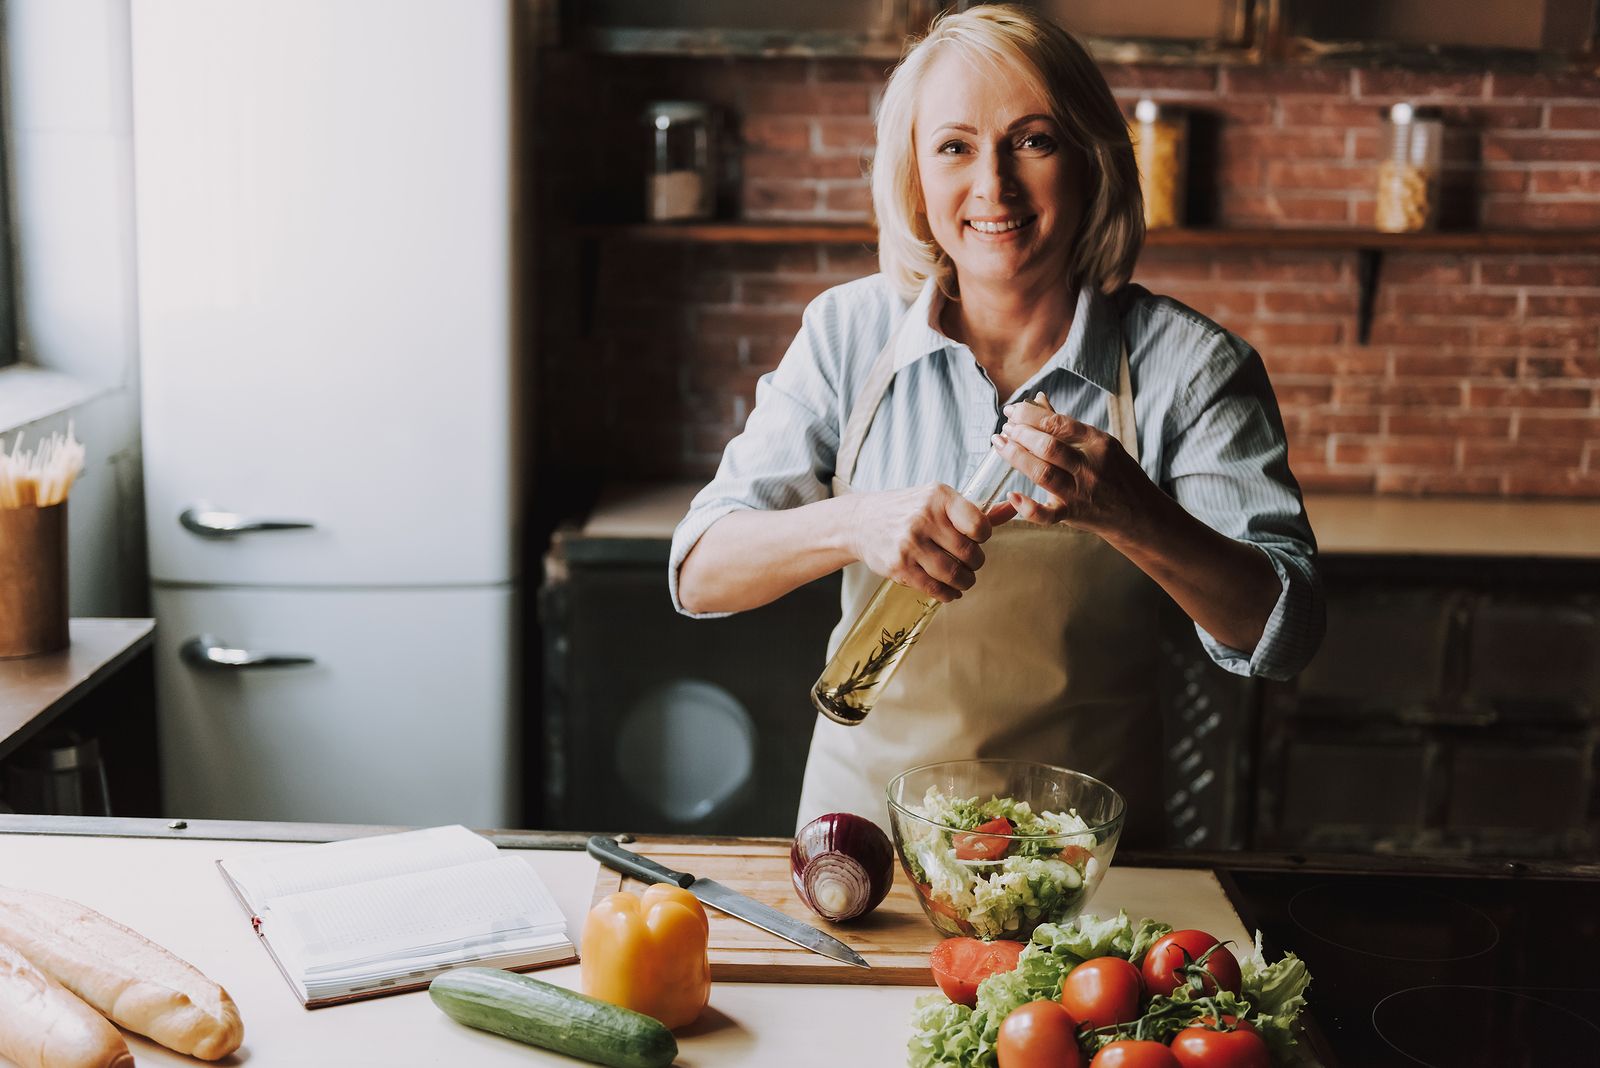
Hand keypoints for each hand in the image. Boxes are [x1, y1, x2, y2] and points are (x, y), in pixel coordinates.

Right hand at [845, 484, 996, 601]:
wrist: (861, 522)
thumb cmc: (907, 510)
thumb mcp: (938, 500)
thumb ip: (976, 510)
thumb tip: (1015, 508)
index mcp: (939, 497)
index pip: (979, 525)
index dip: (983, 537)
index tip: (976, 538)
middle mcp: (923, 518)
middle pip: (969, 553)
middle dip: (975, 563)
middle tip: (970, 563)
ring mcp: (910, 544)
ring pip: (954, 574)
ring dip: (965, 581)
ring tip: (963, 579)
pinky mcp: (899, 566)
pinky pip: (935, 588)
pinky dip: (948, 594)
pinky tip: (949, 591)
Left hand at [993, 393, 1152, 536]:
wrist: (1139, 514)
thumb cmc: (1116, 473)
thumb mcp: (1099, 444)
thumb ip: (1066, 425)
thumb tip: (1038, 399)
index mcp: (1098, 443)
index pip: (1059, 423)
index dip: (1030, 415)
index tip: (1011, 411)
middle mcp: (1090, 467)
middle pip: (1049, 447)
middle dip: (1021, 434)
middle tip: (1005, 429)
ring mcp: (1081, 492)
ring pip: (1043, 474)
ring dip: (1016, 457)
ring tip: (1000, 444)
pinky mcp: (1073, 515)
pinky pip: (1047, 514)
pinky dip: (1028, 507)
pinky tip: (1011, 495)